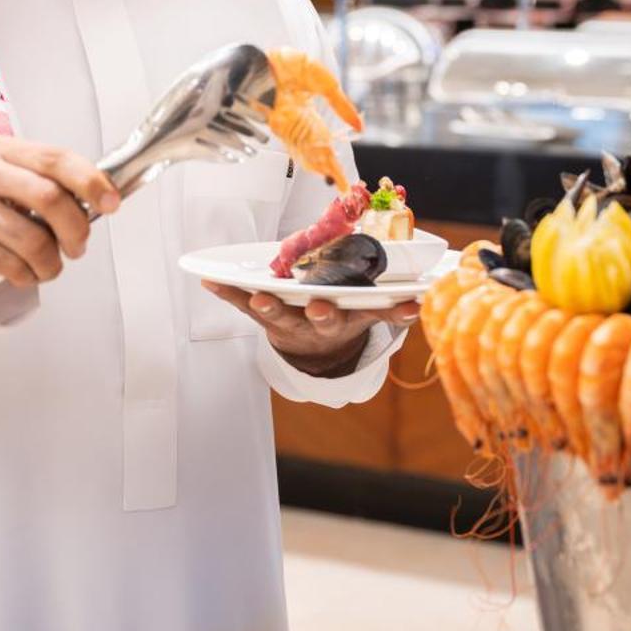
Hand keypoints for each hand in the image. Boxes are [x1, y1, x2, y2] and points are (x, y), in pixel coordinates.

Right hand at [0, 137, 119, 293]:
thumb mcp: (25, 185)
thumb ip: (60, 184)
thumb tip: (108, 197)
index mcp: (1, 149)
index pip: (55, 158)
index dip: (90, 181)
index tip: (111, 203)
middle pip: (49, 197)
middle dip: (75, 229)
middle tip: (77, 246)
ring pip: (33, 240)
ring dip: (51, 262)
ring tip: (47, 264)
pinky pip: (12, 265)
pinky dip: (28, 276)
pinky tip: (23, 271)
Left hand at [202, 283, 418, 377]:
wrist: (311, 350)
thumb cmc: (341, 316)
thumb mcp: (366, 314)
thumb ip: (391, 308)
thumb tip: (420, 298)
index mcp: (350, 318)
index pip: (373, 315)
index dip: (391, 312)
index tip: (410, 304)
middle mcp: (320, 323)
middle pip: (324, 319)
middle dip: (322, 313)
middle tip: (321, 305)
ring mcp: (290, 322)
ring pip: (281, 315)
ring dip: (271, 305)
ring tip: (260, 296)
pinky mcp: (264, 318)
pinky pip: (243, 307)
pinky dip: (227, 293)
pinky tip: (209, 280)